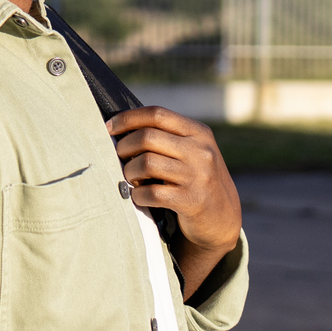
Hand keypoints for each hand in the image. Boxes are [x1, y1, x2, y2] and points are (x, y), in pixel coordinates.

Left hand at [107, 106, 242, 299]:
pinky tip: (139, 196)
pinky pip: (152, 193)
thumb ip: (166, 136)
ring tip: (131, 178)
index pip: (157, 114)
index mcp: (198, 132)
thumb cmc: (195, 177)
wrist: (222, 216)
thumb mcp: (192, 150)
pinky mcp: (192, 201)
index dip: (128, 118)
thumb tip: (119, 127)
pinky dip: (138, 195)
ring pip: (146, 163)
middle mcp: (201, 151)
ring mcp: (198, 176)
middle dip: (124, 147)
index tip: (109, 127)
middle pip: (147, 137)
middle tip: (119, 157)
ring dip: (129, 172)